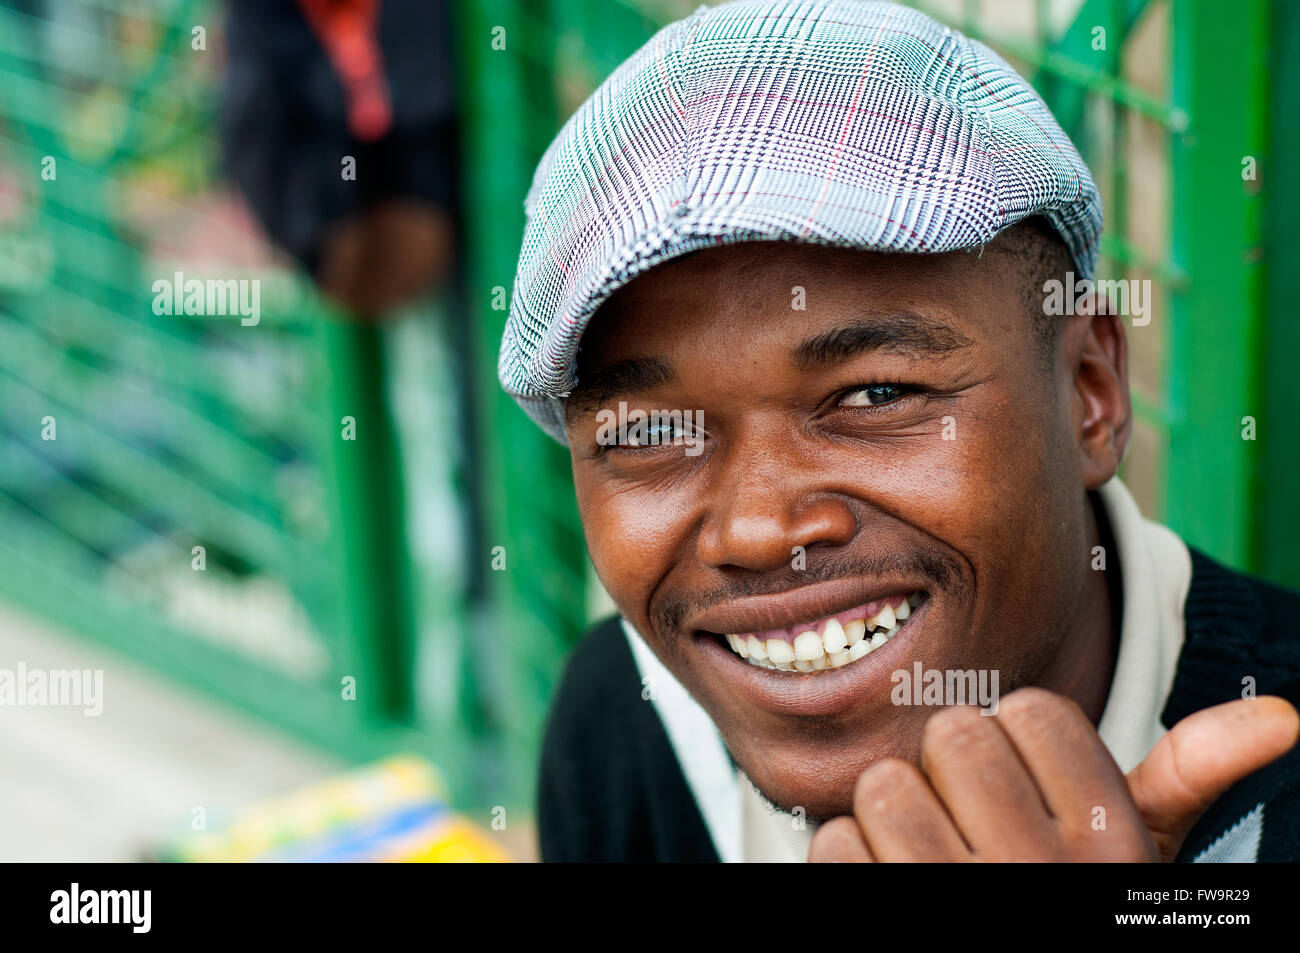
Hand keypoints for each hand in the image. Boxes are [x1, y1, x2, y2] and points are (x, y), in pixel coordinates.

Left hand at [808, 687, 1298, 861]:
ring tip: (929, 859)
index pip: (1033, 713)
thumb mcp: (1138, 861)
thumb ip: (1188, 778)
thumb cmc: (1068, 908)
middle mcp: (1041, 877)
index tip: (1027, 790)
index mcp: (1111, 848)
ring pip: (885, 784)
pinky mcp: (888, 919)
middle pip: (954, 735)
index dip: (1017, 742)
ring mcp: (958, 902)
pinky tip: (890, 887)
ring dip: (893, 818)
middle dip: (952, 772)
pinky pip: (835, 841)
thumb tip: (1283, 713)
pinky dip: (851, 860)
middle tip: (971, 825)